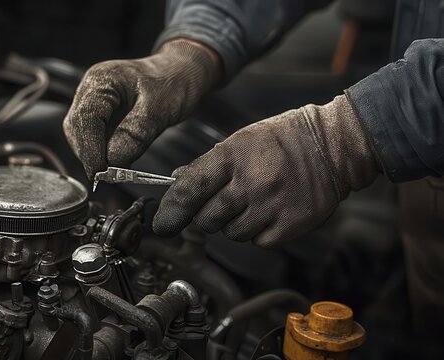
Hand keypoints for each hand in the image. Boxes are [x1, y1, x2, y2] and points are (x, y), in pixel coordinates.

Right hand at [63, 39, 221, 178]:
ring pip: (80, 134)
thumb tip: (112, 162)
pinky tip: (112, 163)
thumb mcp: (159, 109)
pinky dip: (98, 151)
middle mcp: (91, 88)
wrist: (181, 73)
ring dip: (91, 155)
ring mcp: (92, 101)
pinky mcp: (99, 114)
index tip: (100, 172)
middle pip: (76, 127)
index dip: (90, 148)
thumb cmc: (173, 83)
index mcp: (102, 79)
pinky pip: (91, 136)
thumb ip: (135, 134)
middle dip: (89, 154)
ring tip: (112, 172)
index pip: (87, 117)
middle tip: (107, 177)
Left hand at [153, 95, 379, 246]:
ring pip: (231, 233)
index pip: (190, 189)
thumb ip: (207, 166)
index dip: (171, 210)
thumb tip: (176, 182)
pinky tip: (270, 211)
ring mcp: (272, 206)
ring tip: (253, 202)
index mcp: (233, 156)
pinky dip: (259, 232)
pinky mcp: (290, 225)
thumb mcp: (240, 141)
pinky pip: (258, 241)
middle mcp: (251, 182)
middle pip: (206, 219)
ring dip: (234, 224)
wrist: (333, 146)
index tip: (162, 223)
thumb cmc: (281, 141)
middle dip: (206, 217)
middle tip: (221, 204)